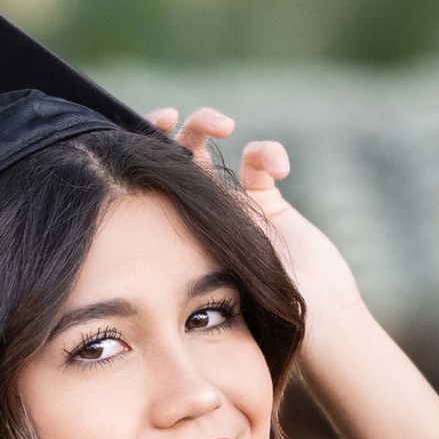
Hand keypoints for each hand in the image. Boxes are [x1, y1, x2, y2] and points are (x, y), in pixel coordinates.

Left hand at [148, 104, 364, 359]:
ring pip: (211, 146)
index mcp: (170, 231)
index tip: (149, 127)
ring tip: (224, 126)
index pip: (144, 184)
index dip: (138, 148)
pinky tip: (280, 168)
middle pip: (172, 156)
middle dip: (169, 127)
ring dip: (210, 124)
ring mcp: (229, 204)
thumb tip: (122, 238)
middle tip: (175, 118)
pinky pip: (259, 159)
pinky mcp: (266, 200)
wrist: (316, 320)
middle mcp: (195, 214)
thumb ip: (168, 258)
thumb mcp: (203, 284)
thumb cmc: (259, 315)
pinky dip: (267, 152)